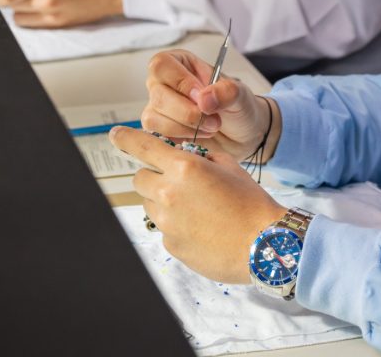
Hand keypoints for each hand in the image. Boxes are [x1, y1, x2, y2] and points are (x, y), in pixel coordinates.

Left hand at [111, 127, 285, 283]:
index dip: (126, 138)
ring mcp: (167, 222)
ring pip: (149, 204)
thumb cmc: (251, 204)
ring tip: (196, 208)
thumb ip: (202, 156)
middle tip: (179, 181)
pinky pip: (163, 228)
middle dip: (154, 175)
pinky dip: (175, 224)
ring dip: (164, 200)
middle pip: (140, 178)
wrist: (265, 245)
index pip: (143, 147)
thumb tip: (187, 155)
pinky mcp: (170, 244)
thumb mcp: (229, 166)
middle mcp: (169, 193)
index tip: (116, 135)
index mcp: (184, 168)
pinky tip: (201, 227)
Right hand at [142, 49, 280, 161]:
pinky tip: (199, 136)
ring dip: (186, 127)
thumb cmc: (238, 106)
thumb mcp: (241, 94)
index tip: (202, 97)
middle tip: (214, 118)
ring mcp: (158, 107)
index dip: (181, 82)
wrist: (242, 133)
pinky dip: (181, 138)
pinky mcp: (159, 130)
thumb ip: (227, 91)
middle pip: (158, 95)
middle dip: (188, 112)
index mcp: (180, 63)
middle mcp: (164, 83)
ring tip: (211, 127)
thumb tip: (204, 99)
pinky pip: (157, 136)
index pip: (162, 65)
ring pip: (154, 118)